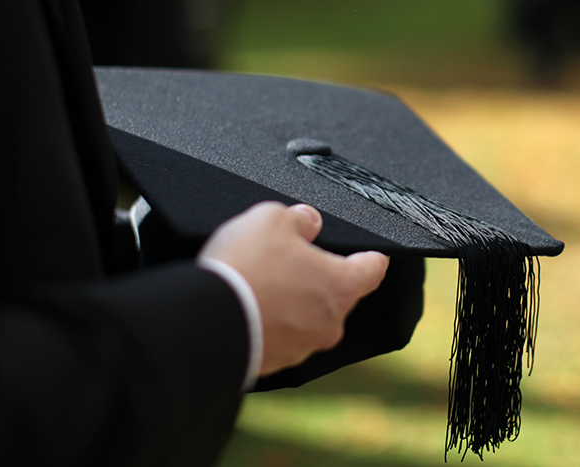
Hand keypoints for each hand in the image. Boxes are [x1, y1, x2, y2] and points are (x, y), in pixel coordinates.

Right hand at [198, 202, 388, 375]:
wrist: (206, 321)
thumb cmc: (246, 268)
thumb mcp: (271, 219)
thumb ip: (298, 219)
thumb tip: (308, 223)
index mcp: (342, 286)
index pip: (373, 269)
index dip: (371, 257)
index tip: (369, 254)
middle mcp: (330, 322)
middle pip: (337, 295)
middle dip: (319, 279)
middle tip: (290, 261)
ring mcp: (303, 346)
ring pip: (309, 318)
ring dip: (293, 303)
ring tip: (261, 285)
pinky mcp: (276, 362)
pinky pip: (282, 337)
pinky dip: (271, 323)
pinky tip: (248, 308)